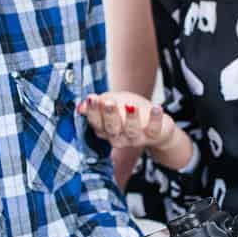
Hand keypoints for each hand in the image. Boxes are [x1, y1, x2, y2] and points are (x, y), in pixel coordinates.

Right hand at [79, 92, 193, 169]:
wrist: (156, 125)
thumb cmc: (129, 112)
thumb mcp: (113, 103)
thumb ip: (98, 104)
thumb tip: (81, 106)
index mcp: (106, 130)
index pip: (96, 122)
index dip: (93, 112)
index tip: (91, 98)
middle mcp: (119, 137)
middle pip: (112, 128)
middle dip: (109, 115)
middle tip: (108, 102)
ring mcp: (136, 138)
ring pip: (131, 131)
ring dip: (131, 118)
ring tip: (131, 105)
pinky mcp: (153, 135)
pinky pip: (153, 129)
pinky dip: (155, 119)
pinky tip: (156, 107)